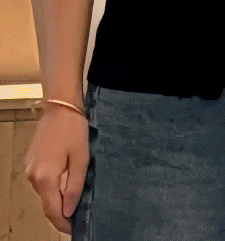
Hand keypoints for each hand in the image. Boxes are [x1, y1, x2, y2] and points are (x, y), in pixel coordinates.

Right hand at [24, 103, 88, 233]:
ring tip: (76, 204)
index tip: (77, 229)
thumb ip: (75, 186)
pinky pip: (42, 183)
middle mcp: (33, 177)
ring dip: (58, 201)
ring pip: (44, 194)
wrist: (60, 107)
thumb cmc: (75, 130)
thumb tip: (69, 211)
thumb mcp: (82, 158)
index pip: (53, 210)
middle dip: (61, 214)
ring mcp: (29, 170)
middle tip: (79, 219)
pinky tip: (66, 187)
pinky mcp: (31, 164)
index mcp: (46, 178)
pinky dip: (53, 189)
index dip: (64, 223)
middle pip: (47, 204)